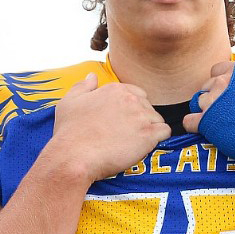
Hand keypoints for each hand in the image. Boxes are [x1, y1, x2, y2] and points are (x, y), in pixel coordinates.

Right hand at [51, 73, 170, 181]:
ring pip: (157, 120)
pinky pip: (165, 132)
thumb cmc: (69, 133)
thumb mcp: (69, 102)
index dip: (131, 109)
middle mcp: (130, 99)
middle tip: (127, 135)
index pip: (136, 94)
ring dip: (150, 130)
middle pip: (148, 107)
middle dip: (141, 119)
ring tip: (134, 143)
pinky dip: (159, 139)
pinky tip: (146, 146)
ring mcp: (141, 116)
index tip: (122, 123)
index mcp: (115, 89)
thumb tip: (91, 76)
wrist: (73, 157)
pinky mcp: (149, 135)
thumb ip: (83, 86)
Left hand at [183, 60, 234, 132]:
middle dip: (213, 95)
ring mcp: (212, 102)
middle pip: (206, 85)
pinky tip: (205, 130)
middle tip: (225, 109)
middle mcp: (222, 83)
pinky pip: (188, 121)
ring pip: (197, 102)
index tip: (230, 92)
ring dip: (205, 110)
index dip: (222, 80)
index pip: (218, 69)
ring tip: (217, 121)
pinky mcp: (206, 122)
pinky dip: (194, 126)